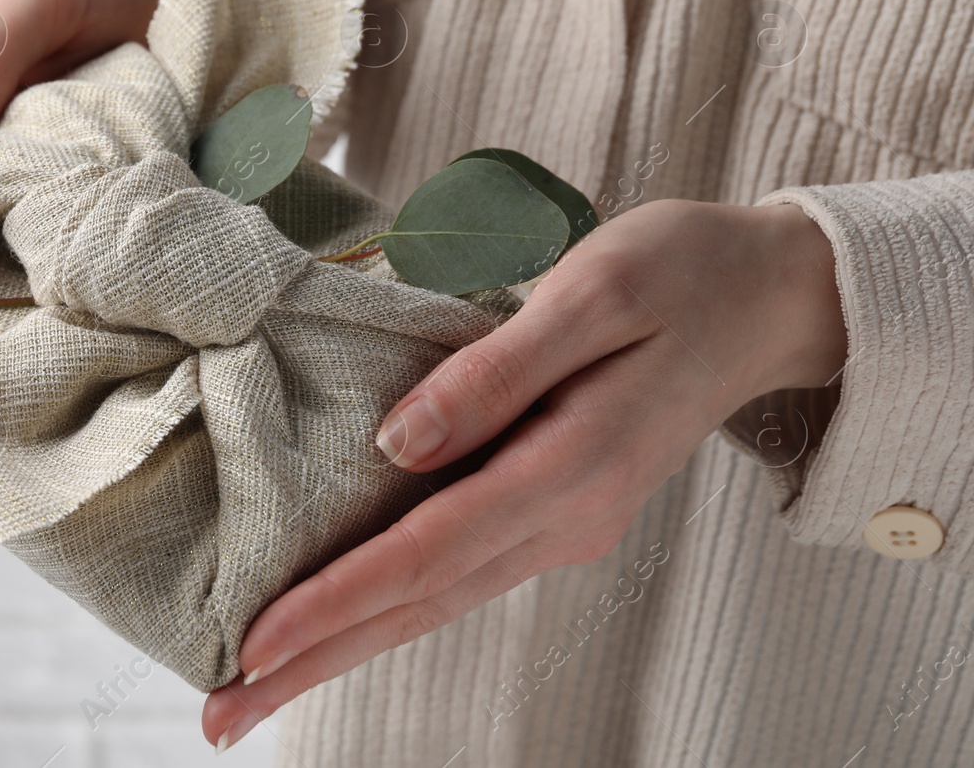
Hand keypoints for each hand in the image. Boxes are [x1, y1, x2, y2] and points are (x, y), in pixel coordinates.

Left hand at [202, 198, 846, 749]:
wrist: (769, 299)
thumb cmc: (681, 275)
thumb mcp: (593, 294)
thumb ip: (495, 373)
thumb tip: (397, 443)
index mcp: (572, 468)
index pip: (426, 553)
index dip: (332, 601)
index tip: (249, 644)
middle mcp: (564, 519)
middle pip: (419, 604)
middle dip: (316, 660)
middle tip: (222, 716)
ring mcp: (563, 524)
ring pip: (435, 601)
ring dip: (344, 647)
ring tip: (258, 687)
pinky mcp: (556, 508)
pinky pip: (458, 573)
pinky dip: (390, 606)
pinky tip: (343, 621)